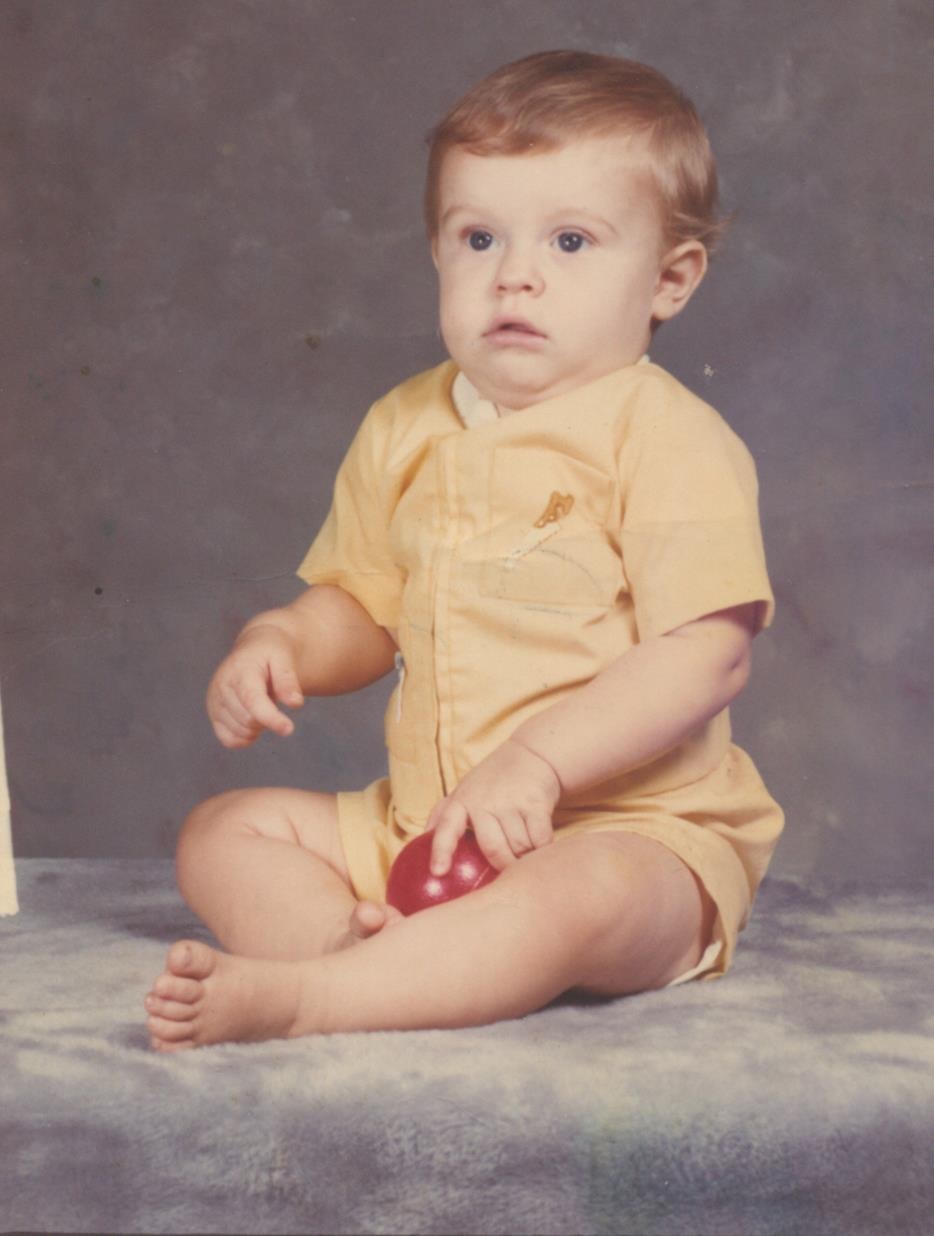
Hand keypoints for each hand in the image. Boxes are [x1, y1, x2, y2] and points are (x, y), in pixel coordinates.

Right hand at [206, 624, 303, 747]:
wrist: (253, 650)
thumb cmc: (270, 654)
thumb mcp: (284, 658)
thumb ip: (288, 680)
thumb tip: (295, 703)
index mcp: (239, 671)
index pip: (252, 700)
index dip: (270, 717)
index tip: (288, 729)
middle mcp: (221, 687)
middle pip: (250, 720)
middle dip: (268, 716)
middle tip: (272, 695)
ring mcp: (214, 702)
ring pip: (242, 733)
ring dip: (259, 725)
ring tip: (261, 700)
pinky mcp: (213, 715)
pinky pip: (231, 741)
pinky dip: (247, 736)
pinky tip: (254, 717)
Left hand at [427, 739, 561, 874]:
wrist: (531, 755)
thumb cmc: (490, 782)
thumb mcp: (462, 792)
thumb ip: (443, 817)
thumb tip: (417, 845)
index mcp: (461, 801)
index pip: (447, 827)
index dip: (441, 850)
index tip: (438, 872)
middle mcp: (484, 801)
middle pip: (493, 849)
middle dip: (503, 866)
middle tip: (507, 872)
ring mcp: (511, 801)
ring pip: (519, 847)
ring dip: (525, 857)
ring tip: (525, 853)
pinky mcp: (536, 802)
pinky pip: (540, 840)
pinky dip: (542, 848)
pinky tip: (540, 846)